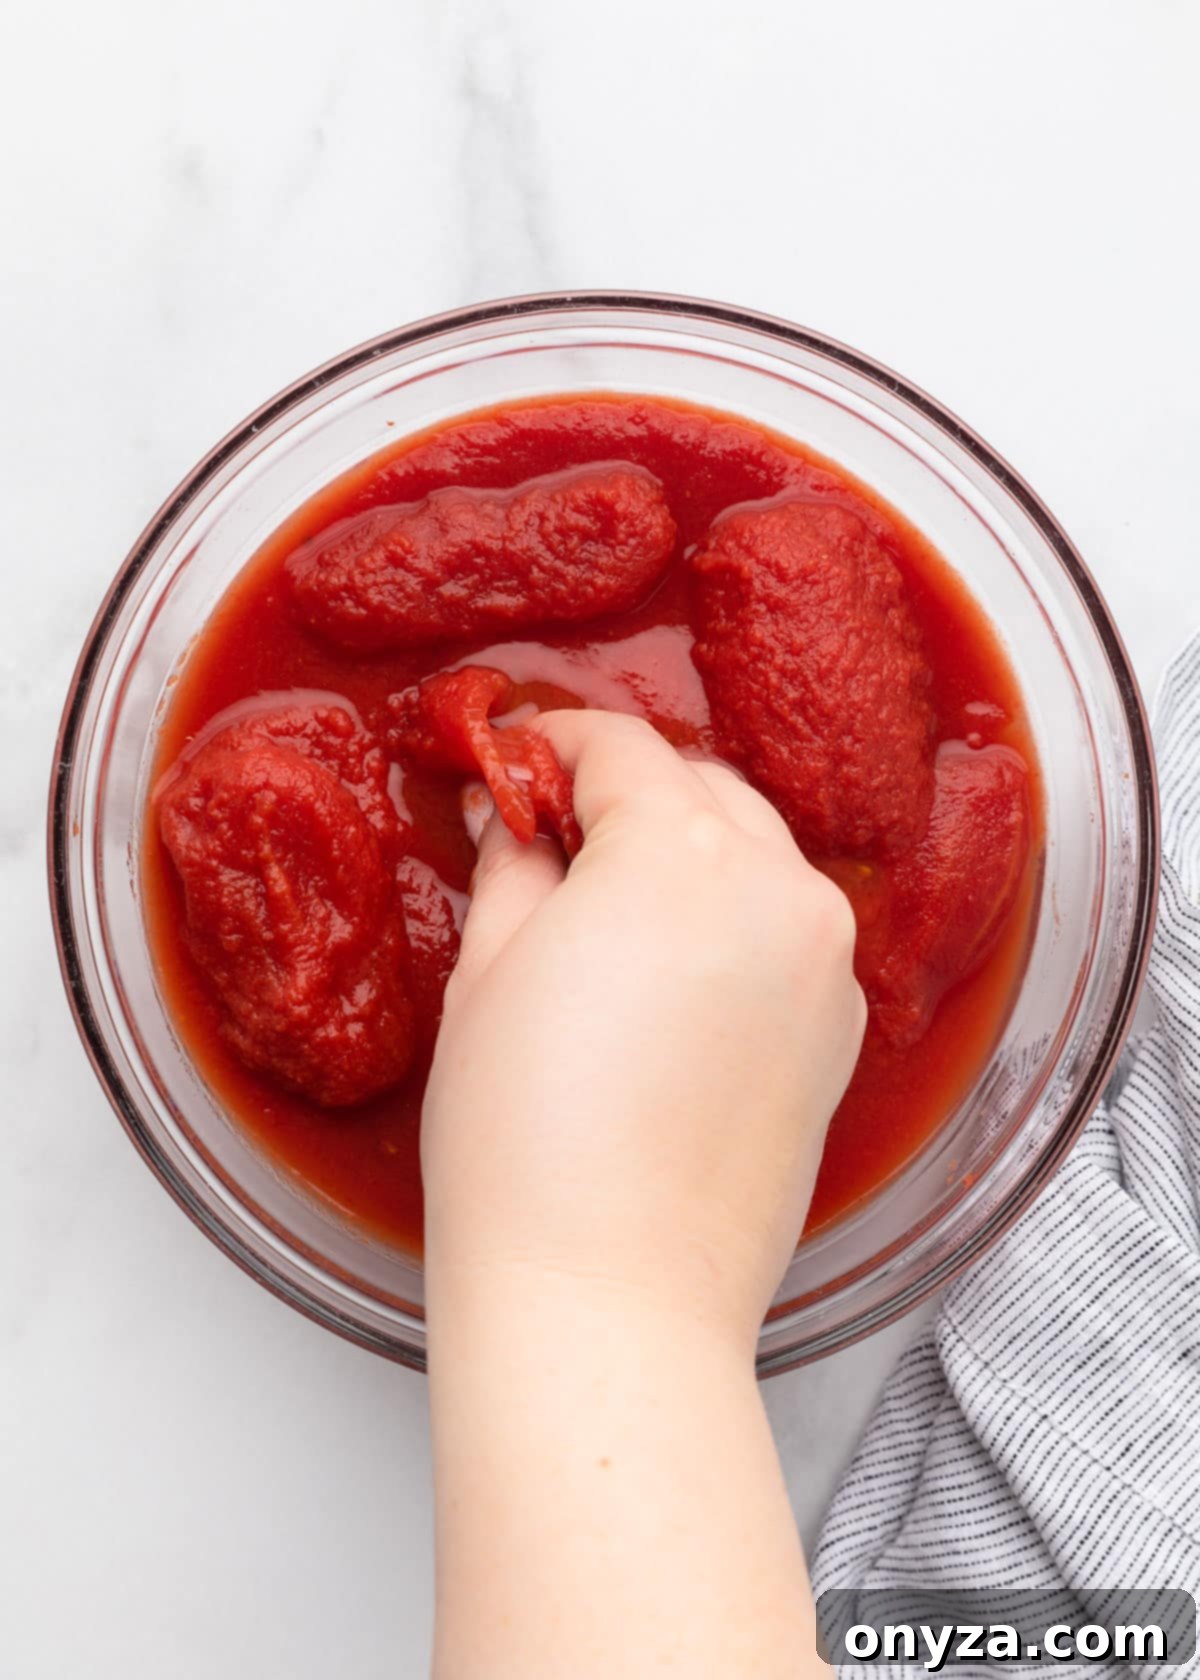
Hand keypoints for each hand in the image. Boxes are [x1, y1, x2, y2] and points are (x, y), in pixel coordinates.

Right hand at [422, 708, 865, 1346]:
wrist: (610, 1300)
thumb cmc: (525, 1144)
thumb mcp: (487, 971)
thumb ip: (513, 862)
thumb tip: (513, 815)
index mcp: (684, 853)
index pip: (621, 749)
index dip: (554, 746)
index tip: (516, 767)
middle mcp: (779, 888)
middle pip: (701, 789)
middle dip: (625, 796)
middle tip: (548, 840)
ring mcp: (825, 963)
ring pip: (754, 856)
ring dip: (685, 854)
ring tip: (606, 914)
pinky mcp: (842, 1032)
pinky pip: (787, 932)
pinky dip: (733, 923)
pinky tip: (668, 979)